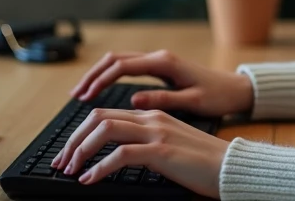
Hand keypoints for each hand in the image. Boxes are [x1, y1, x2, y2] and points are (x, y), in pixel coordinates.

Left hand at [50, 107, 228, 195]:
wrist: (232, 166)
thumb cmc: (203, 162)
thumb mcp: (170, 146)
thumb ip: (146, 144)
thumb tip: (117, 156)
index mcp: (153, 115)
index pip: (106, 115)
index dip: (81, 133)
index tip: (69, 153)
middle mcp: (152, 119)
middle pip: (99, 118)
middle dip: (74, 140)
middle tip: (62, 162)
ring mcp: (157, 132)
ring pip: (105, 130)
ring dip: (81, 151)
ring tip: (71, 170)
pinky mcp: (162, 151)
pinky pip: (121, 155)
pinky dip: (100, 167)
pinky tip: (91, 179)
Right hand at [69, 49, 254, 118]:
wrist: (236, 89)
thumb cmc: (218, 96)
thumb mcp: (192, 102)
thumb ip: (162, 100)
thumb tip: (132, 99)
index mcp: (164, 63)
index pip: (122, 66)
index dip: (100, 80)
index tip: (84, 96)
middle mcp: (159, 57)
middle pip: (116, 59)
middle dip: (93, 74)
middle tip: (75, 94)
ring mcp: (160, 61)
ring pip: (120, 61)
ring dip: (99, 74)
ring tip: (82, 92)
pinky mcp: (161, 68)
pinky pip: (129, 67)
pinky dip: (111, 75)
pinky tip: (102, 88)